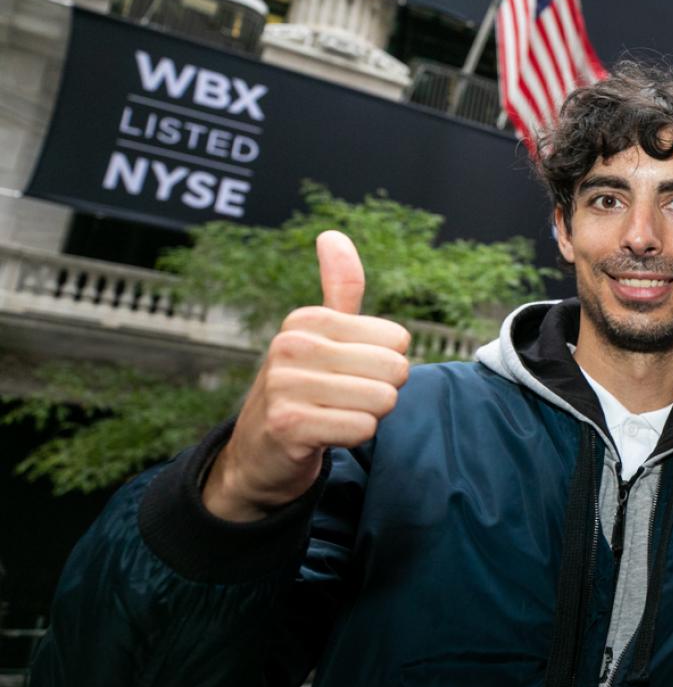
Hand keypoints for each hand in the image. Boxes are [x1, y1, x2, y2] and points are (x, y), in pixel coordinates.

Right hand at [203, 231, 411, 521]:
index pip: (398, 339)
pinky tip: (324, 435)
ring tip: (333, 415)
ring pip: (382, 401)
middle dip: (382, 392)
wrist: (260, 452)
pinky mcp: (289, 425)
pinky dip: (352, 437)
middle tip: (344, 399)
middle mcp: (291, 345)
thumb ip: (339, 288)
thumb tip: (333, 234)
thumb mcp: (321, 335)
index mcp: (307, 319)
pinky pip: (362, 429)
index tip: (348, 373)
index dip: (384, 364)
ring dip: (367, 416)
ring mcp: (285, 385)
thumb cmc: (303, 388)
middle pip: (395, 370)